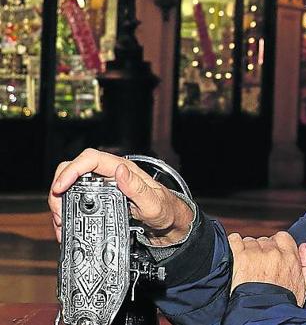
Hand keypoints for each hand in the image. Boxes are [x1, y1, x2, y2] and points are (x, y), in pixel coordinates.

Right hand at [48, 148, 193, 244]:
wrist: (168, 222)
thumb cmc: (165, 209)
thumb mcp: (154, 202)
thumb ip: (137, 187)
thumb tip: (120, 170)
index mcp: (123, 169)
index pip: (91, 159)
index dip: (72, 169)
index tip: (61, 187)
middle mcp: (111, 174)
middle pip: (75, 169)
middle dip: (60, 187)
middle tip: (59, 210)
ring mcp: (103, 186)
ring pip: (72, 185)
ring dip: (61, 201)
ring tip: (61, 221)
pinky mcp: (100, 198)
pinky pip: (77, 199)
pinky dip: (68, 210)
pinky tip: (66, 224)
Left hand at [228, 231, 305, 306]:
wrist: (260, 316)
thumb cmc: (281, 305)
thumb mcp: (303, 288)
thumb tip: (303, 247)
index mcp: (290, 258)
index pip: (282, 237)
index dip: (276, 244)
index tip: (271, 253)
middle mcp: (273, 253)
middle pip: (264, 240)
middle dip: (261, 250)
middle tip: (257, 264)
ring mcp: (255, 254)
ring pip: (249, 241)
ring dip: (247, 250)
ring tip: (246, 266)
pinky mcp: (238, 257)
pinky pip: (235, 240)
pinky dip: (234, 244)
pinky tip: (236, 257)